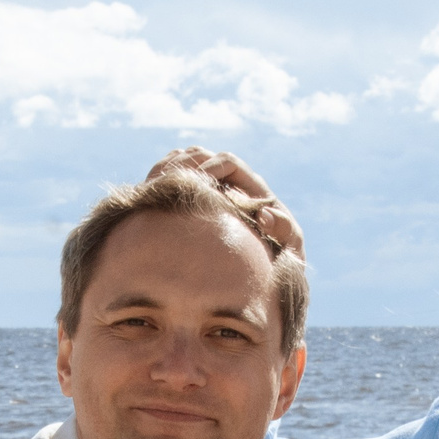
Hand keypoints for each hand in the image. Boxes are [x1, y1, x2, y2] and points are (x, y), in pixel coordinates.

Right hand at [144, 146, 303, 260]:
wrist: (265, 281)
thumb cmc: (280, 265)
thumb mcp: (289, 251)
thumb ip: (285, 231)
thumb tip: (265, 214)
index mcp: (251, 189)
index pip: (227, 162)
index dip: (210, 168)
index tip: (198, 185)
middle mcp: (228, 186)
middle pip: (199, 156)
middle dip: (184, 167)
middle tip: (169, 190)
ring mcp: (209, 196)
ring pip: (181, 167)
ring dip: (167, 174)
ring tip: (154, 196)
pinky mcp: (191, 210)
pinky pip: (169, 187)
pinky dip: (157, 187)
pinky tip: (148, 206)